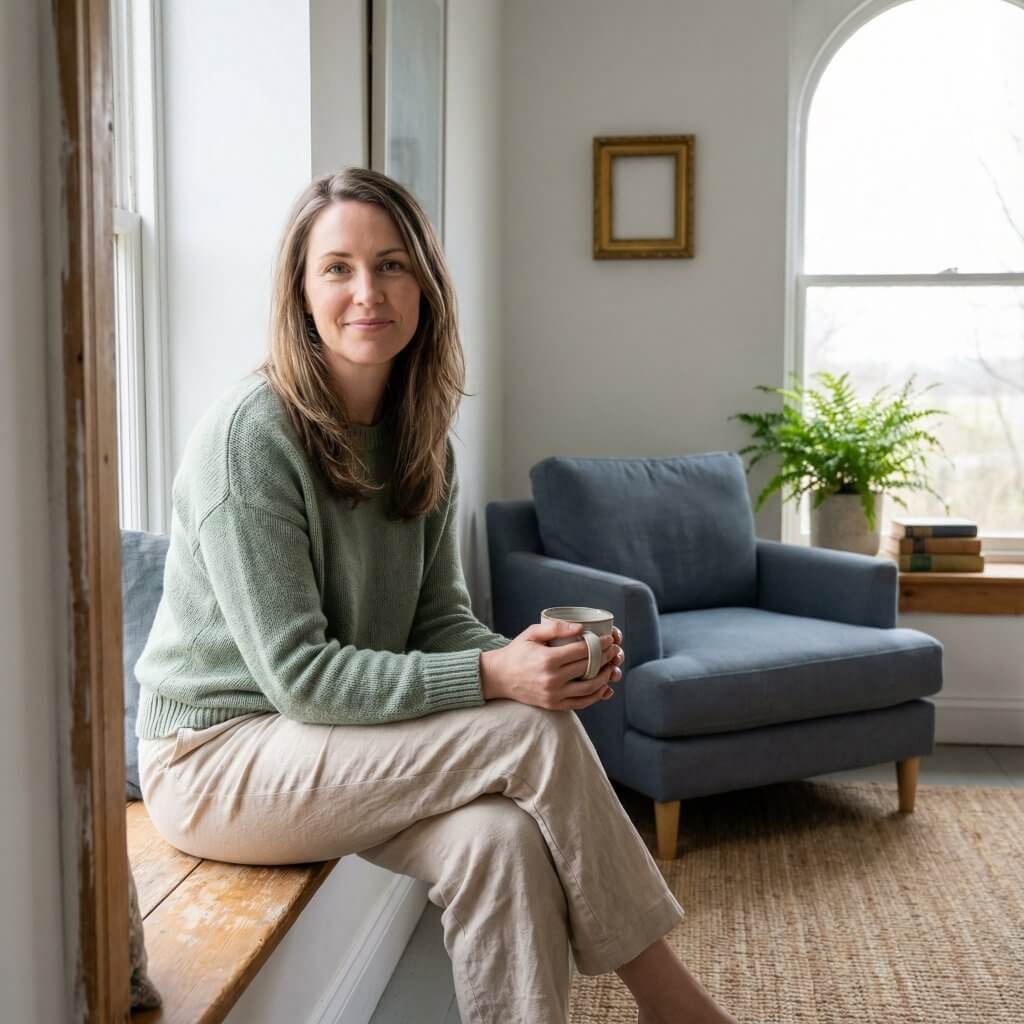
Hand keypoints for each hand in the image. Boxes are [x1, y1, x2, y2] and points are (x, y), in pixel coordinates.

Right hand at [480, 620, 624, 711]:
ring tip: (612, 667)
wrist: (498, 677)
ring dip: (605, 677)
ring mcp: (554, 695)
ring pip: (589, 688)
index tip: (609, 638)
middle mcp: (552, 679)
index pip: (582, 651)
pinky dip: (595, 696)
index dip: (600, 644)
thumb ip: (555, 628)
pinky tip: (604, 686)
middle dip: (606, 658)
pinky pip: (581, 703)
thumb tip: (581, 628)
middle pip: (588, 668)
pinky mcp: (554, 705)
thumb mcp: (531, 633)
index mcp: (547, 660)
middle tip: (614, 650)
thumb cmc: (517, 652)